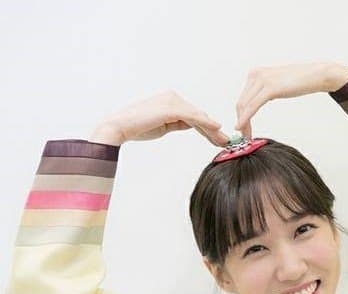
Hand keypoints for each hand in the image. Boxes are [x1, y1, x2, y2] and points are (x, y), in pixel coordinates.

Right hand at [89, 90, 228, 146]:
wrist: (120, 127)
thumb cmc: (138, 127)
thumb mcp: (164, 126)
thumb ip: (178, 123)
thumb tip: (192, 125)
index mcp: (171, 101)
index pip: (194, 116)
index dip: (208, 129)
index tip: (219, 139)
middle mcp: (173, 98)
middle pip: (199, 116)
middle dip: (213, 130)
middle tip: (226, 142)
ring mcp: (172, 101)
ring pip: (198, 117)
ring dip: (213, 130)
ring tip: (224, 141)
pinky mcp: (171, 108)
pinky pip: (193, 116)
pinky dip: (206, 123)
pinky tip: (217, 129)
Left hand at [235, 62, 347, 137]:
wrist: (316, 75)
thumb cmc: (299, 81)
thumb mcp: (276, 85)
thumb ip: (265, 91)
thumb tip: (257, 102)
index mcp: (255, 74)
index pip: (242, 98)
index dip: (240, 116)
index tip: (243, 129)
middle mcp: (255, 74)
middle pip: (241, 103)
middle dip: (241, 121)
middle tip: (244, 136)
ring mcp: (261, 80)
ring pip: (244, 106)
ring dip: (243, 123)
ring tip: (246, 136)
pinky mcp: (269, 88)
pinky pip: (252, 106)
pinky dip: (246, 119)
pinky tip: (242, 127)